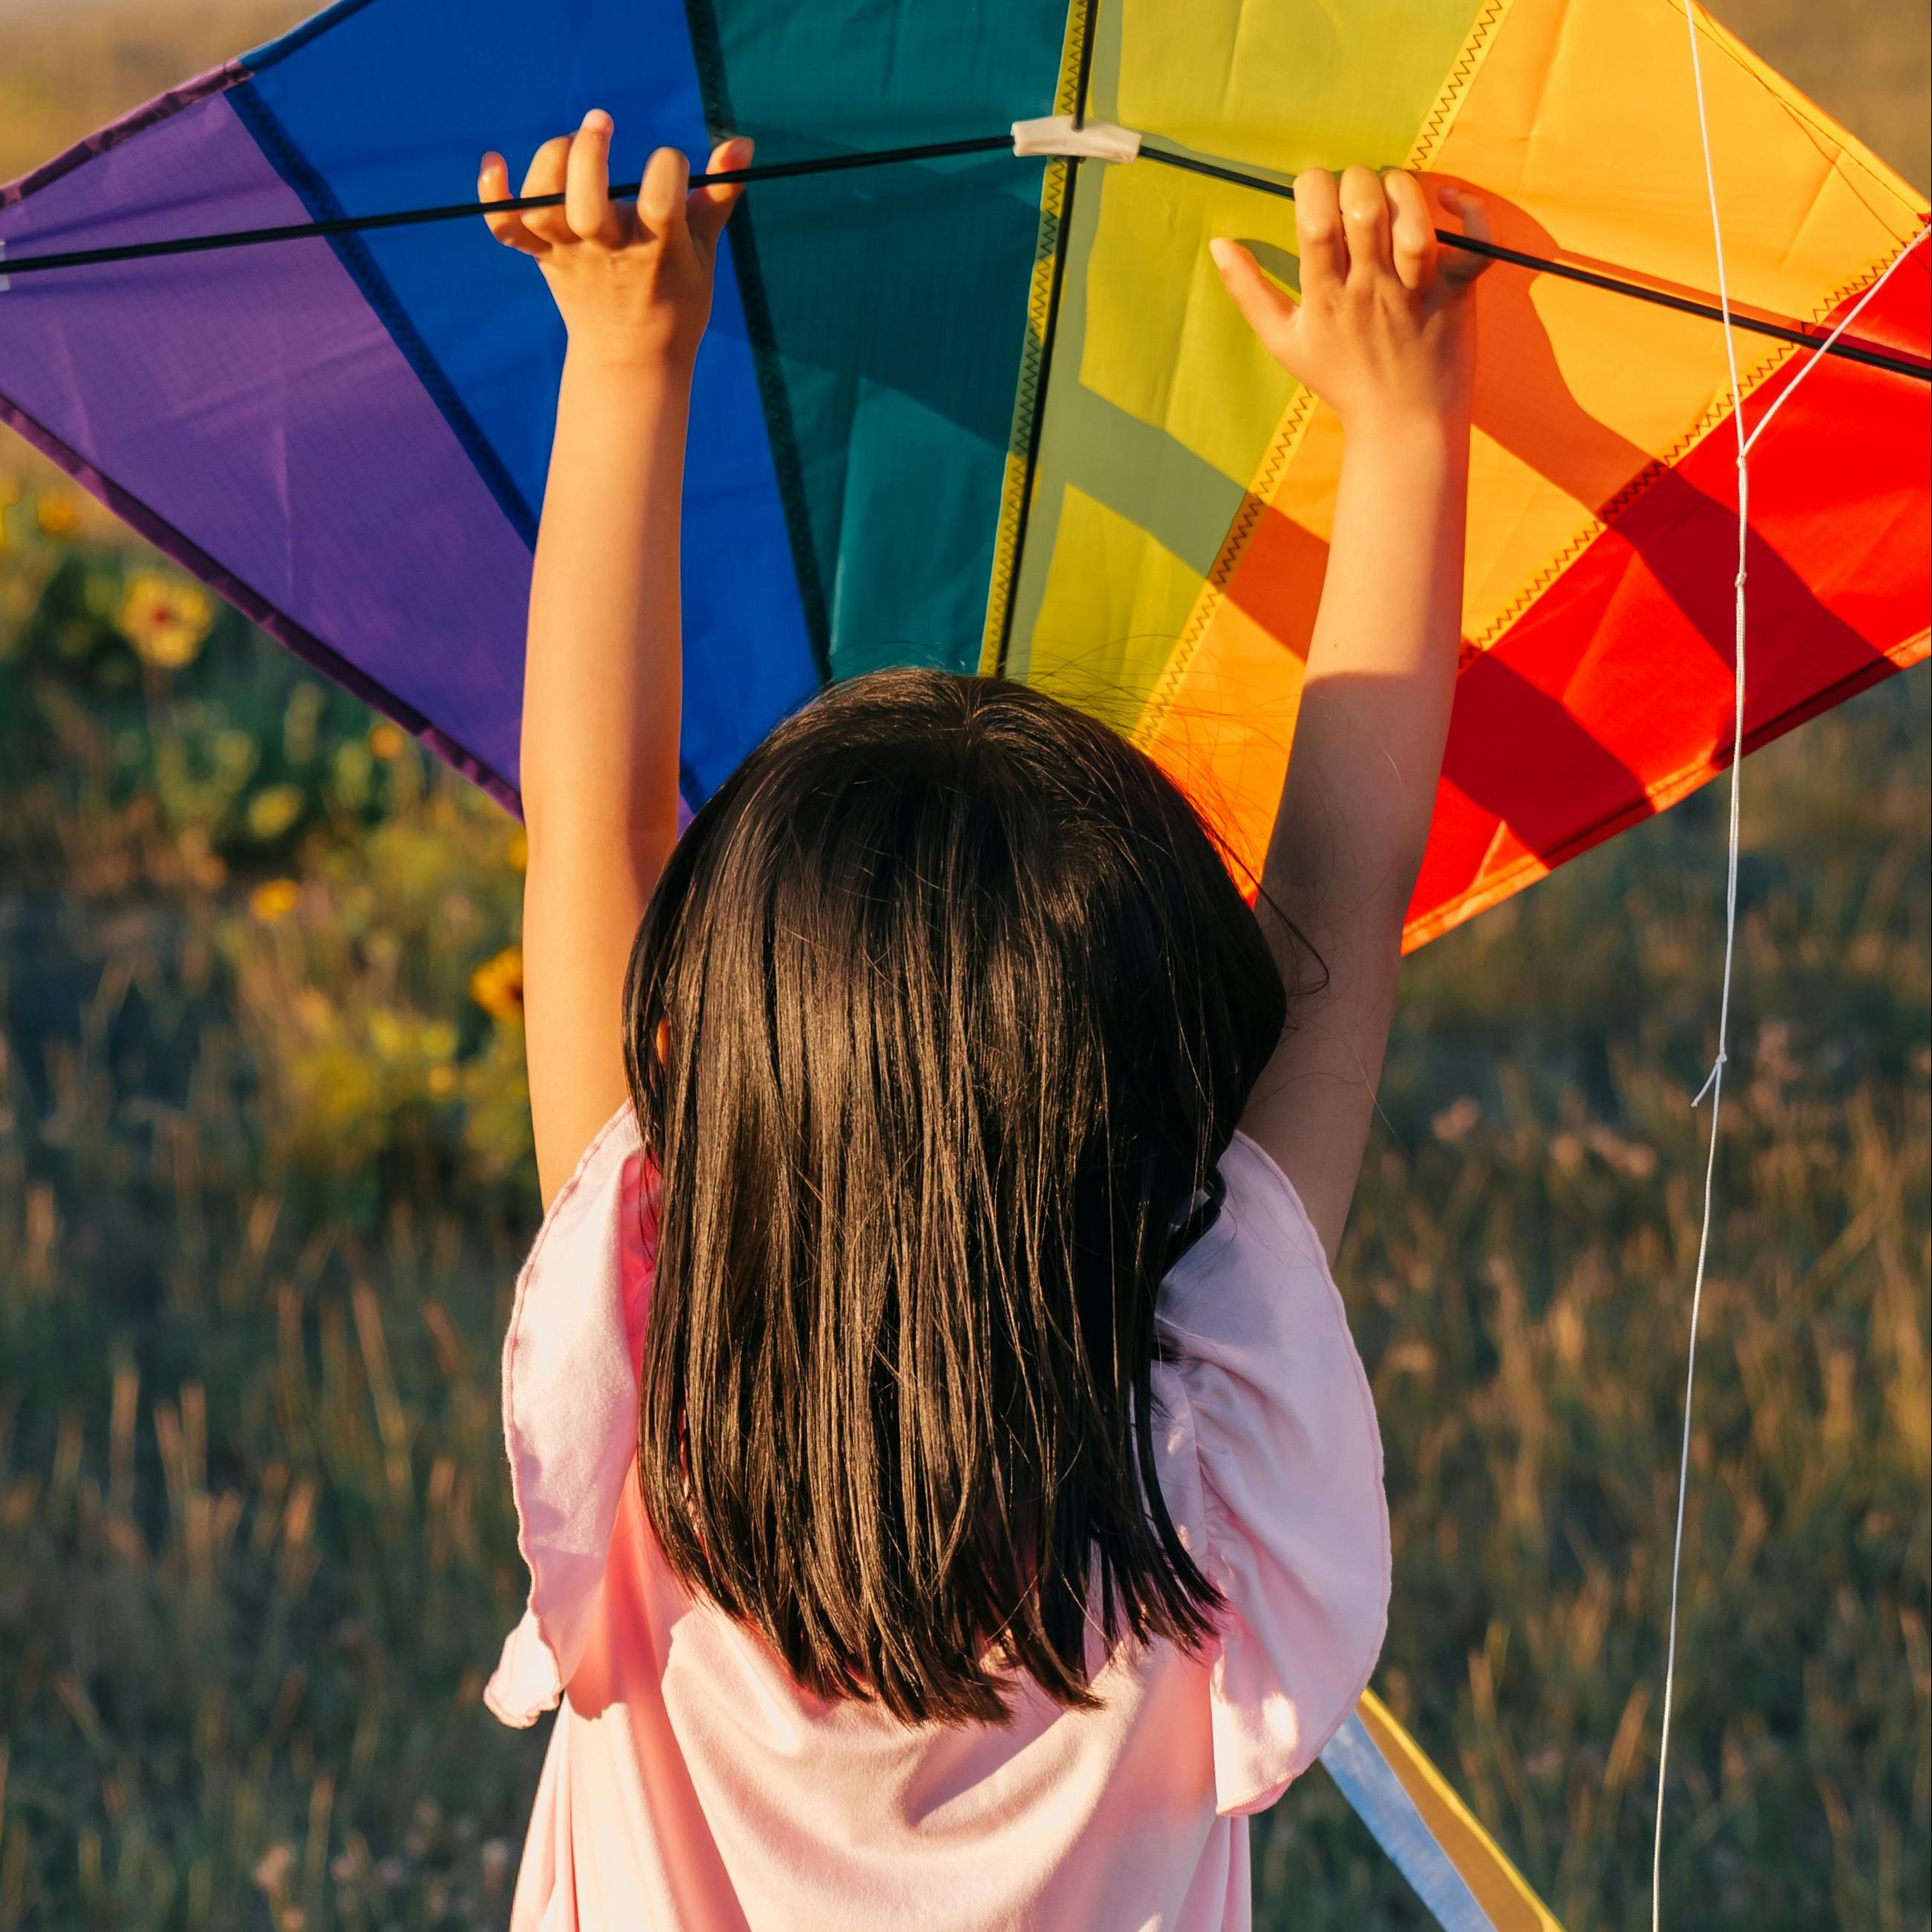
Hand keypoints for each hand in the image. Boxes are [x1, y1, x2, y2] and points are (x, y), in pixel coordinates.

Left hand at [480, 112, 749, 371]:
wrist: (632, 358)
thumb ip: (719, 194)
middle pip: (585, 201)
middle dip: (590, 152)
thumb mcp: (705, 249)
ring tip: (571, 146)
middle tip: (601, 123)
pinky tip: (494, 161)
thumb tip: (743, 144)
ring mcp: (570, 255)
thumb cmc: (676, 296)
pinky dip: (492, 194)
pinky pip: (505, 226)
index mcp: (657, 248)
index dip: (670, 165)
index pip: (661, 195)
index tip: (673, 166)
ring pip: (543, 205)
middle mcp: (608, 251)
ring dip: (550, 163)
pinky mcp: (542, 256)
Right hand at [1212, 167, 1488, 434]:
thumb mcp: (1283, 343)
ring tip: (1395, 194)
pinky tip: (1452, 198)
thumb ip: (1250, 292)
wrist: (1402, 426)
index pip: (1314, 220)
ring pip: (1414, 219)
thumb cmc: (1342, 381)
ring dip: (1404, 188)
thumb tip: (1218, 245)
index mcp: (1324, 298)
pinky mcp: (1456, 293)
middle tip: (1357, 194)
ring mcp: (1415, 291)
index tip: (1316, 192)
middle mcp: (1370, 290)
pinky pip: (1474, 244)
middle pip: (1364, 207)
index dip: (1313, 185)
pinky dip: (1472, 213)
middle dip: (1358, 180)